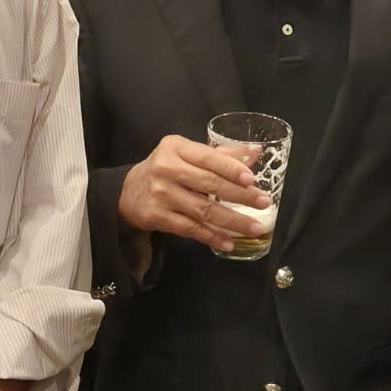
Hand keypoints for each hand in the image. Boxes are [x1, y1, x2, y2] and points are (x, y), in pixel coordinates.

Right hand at [117, 135, 271, 252]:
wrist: (127, 191)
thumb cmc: (165, 168)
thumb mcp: (186, 153)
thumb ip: (220, 154)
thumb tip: (255, 153)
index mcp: (177, 148)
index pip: (208, 158)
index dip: (231, 169)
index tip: (252, 179)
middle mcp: (167, 169)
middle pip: (209, 184)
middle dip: (239, 195)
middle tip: (263, 203)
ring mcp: (161, 195)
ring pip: (202, 210)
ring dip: (231, 221)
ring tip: (253, 228)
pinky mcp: (157, 217)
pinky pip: (190, 229)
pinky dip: (211, 237)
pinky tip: (228, 242)